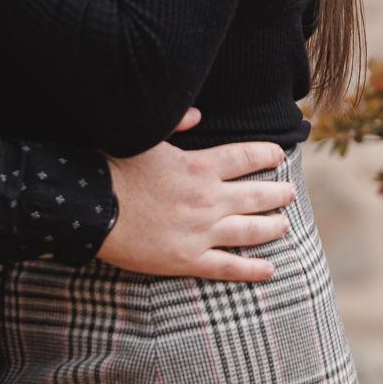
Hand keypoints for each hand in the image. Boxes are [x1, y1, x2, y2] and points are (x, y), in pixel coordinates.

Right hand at [96, 109, 298, 283]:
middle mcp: (208, 200)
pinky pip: (228, 267)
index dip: (266, 154)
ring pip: (250, 231)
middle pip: (256, 196)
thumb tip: (197, 114)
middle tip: (290, 193)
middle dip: (278, 194)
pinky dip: (252, 269)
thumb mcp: (144, 136)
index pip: (245, 157)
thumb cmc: (114, 169)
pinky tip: (269, 270)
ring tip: (284, 225)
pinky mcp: (188, 260)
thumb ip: (175, 123)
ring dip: (272, 228)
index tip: (279, 155)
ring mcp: (201, 233)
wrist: (91, 209)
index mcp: (200, 167)